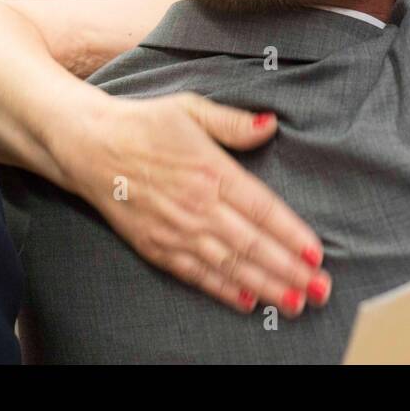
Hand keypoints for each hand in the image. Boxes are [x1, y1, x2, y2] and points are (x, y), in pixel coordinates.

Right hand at [68, 92, 330, 316]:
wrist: (89, 145)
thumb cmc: (145, 123)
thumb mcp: (192, 108)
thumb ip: (234, 122)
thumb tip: (270, 125)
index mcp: (211, 170)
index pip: (262, 209)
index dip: (291, 234)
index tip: (316, 254)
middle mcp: (196, 205)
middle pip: (252, 245)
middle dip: (289, 271)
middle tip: (320, 289)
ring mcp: (175, 230)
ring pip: (229, 265)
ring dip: (265, 286)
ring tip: (295, 302)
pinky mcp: (155, 247)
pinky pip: (195, 274)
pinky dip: (223, 290)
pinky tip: (247, 302)